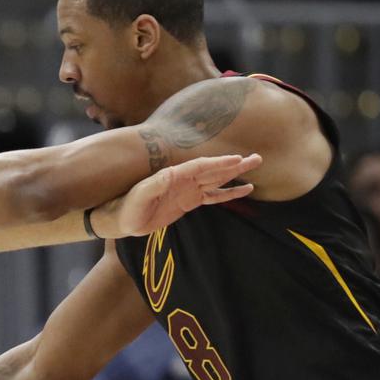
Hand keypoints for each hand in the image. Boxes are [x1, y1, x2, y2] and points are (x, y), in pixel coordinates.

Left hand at [105, 154, 260, 237]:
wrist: (123, 220)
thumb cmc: (128, 208)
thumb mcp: (139, 197)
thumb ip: (154, 185)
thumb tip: (170, 174)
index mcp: (174, 175)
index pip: (200, 167)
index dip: (218, 163)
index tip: (236, 160)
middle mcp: (184, 179)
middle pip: (214, 169)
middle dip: (234, 164)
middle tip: (257, 158)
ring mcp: (188, 190)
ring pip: (217, 180)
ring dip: (235, 173)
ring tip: (254, 165)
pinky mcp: (190, 202)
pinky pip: (213, 196)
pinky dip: (228, 193)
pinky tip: (244, 189)